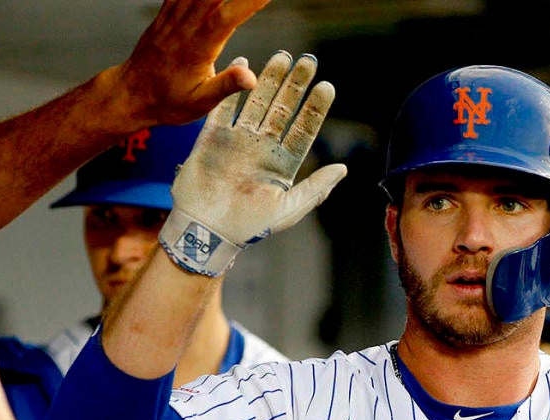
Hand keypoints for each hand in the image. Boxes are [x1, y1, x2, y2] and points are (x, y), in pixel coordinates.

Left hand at [107, 0, 272, 127]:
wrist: (130, 95)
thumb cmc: (167, 101)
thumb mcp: (200, 103)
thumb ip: (226, 86)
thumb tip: (252, 78)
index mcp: (196, 49)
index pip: (226, 18)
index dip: (248, 3)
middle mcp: (183, 28)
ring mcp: (172, 18)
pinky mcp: (166, 15)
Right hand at [160, 51, 347, 276]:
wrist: (206, 232)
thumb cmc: (250, 226)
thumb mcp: (288, 210)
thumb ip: (315, 189)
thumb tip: (343, 168)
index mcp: (283, 162)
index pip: (304, 129)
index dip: (315, 108)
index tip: (326, 87)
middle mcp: (263, 147)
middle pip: (282, 109)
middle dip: (295, 85)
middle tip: (307, 62)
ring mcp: (238, 140)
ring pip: (256, 102)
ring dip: (268, 80)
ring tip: (282, 57)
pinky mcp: (212, 137)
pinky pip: (223, 107)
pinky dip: (231, 88)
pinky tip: (242, 65)